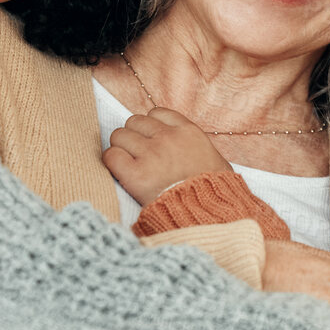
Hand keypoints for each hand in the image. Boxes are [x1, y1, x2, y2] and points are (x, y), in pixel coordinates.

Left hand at [103, 107, 232, 205]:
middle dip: (134, 136)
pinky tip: (121, 172)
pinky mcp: (135, 174)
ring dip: (121, 148)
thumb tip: (194, 152)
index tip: (151, 139)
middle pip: (134, 122)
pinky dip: (112, 162)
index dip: (150, 126)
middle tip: (137, 154)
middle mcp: (167, 138)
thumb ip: (200, 149)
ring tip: (129, 163)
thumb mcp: (218, 162)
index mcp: (188, 132)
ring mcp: (150, 154)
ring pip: (119, 135)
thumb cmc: (216, 194)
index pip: (157, 114)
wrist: (209, 215)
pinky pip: (111, 156)